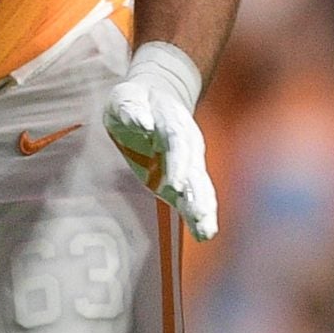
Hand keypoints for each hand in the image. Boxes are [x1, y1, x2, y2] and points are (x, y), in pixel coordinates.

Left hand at [104, 41, 217, 240]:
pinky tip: (204, 234)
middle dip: (197, 193)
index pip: (176, 142)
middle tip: (200, 215)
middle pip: (195, 169)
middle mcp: (187, 144)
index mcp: (172, 122)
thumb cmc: (135, 100)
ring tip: (207, 231)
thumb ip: (131, 110)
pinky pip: (194, 197)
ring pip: (200, 186)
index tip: (175, 184)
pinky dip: (199, 215)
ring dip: (203, 208)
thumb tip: (144, 123)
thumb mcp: (126, 98)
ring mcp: (189, 162)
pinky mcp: (184, 178)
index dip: (177, 163)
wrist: (157, 99)